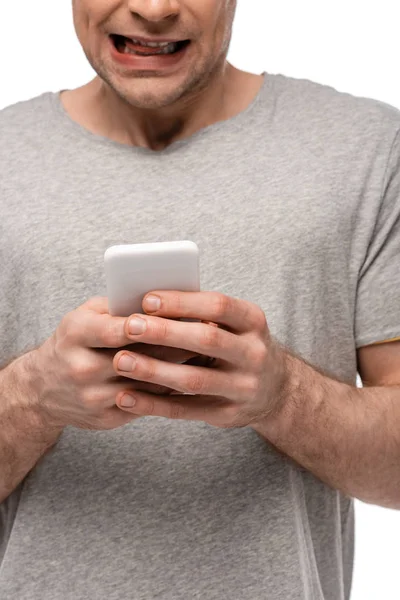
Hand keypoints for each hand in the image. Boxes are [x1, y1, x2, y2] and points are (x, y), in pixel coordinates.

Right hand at [30, 297, 202, 430]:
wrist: (43, 389)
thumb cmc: (74, 342)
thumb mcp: (84, 316)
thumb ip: (117, 308)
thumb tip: (164, 302)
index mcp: (75, 335)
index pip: (114, 330)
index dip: (145, 325)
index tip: (176, 316)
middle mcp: (81, 369)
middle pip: (136, 358)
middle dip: (173, 345)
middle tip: (206, 333)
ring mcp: (93, 398)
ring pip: (147, 384)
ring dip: (177, 370)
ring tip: (206, 355)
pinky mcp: (106, 419)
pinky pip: (146, 404)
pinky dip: (169, 390)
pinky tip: (189, 378)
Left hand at [114, 291, 288, 428]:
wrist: (275, 390)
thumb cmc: (238, 345)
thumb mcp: (234, 325)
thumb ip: (200, 315)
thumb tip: (146, 304)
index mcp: (253, 321)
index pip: (218, 306)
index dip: (182, 302)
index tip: (147, 299)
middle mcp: (254, 354)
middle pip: (207, 340)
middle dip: (165, 333)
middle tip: (129, 327)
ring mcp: (244, 388)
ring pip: (194, 379)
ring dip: (153, 370)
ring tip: (121, 361)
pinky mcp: (228, 415)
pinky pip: (185, 410)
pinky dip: (153, 404)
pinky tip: (126, 397)